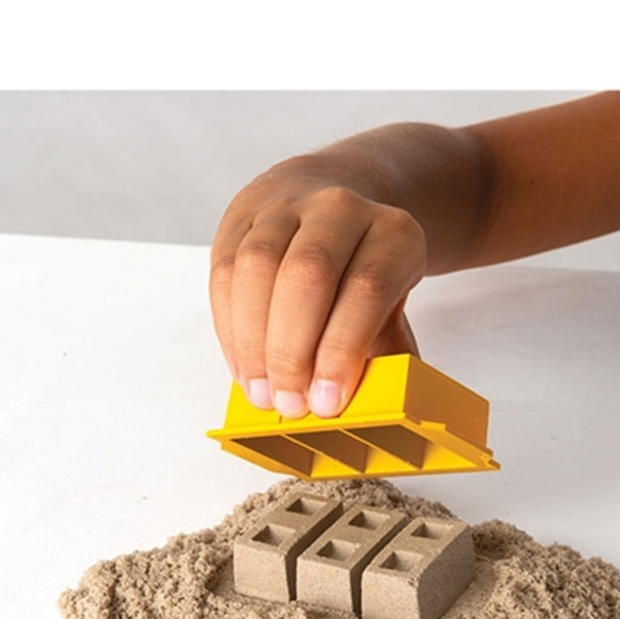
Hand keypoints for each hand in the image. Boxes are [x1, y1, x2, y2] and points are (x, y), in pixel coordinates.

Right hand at [209, 166, 426, 418]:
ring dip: (254, 344)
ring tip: (262, 394)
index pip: (365, 288)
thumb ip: (387, 355)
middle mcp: (340, 209)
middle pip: (307, 275)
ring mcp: (286, 207)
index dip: (342, 349)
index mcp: (393, 234)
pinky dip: (231, 331)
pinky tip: (245, 369)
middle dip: (293, 352)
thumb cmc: (366, 277)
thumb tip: (377, 411)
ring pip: (257, 269)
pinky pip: (224, 273)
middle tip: (291, 404)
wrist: (336, 209)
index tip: (327, 402)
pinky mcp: (241, 218)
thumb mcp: (395, 309)